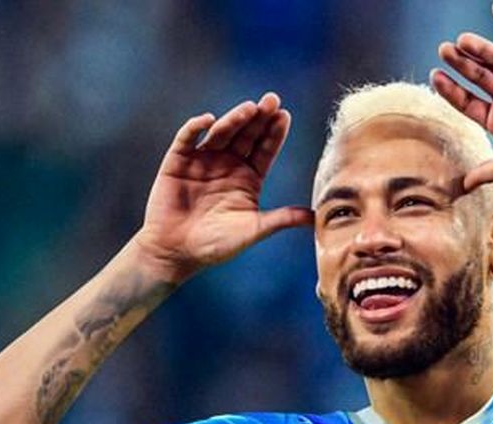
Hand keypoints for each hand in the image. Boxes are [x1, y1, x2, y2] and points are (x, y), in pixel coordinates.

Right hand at [133, 92, 312, 281]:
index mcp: (248, 177)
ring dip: (234, 119)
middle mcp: (227, 164)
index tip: (285, 116)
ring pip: (221, 133)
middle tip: (272, 100)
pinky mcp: (177, 162)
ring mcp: (203, 160)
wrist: (176, 253)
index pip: (265, 150)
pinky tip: (208, 120)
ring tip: (249, 109)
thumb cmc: (216, 245)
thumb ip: (282, 219)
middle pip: (246, 135)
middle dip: (259, 117)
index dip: (274, 133)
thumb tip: (316, 216)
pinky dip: (195, 128)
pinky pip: (186, 139)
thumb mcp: (253, 230)